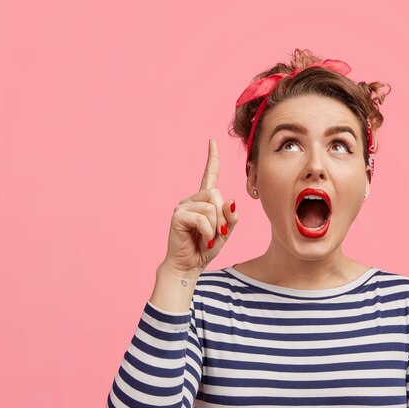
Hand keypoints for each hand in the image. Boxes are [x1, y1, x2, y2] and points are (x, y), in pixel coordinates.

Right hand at [162, 139, 238, 275]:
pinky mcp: (178, 216)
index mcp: (204, 200)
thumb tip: (230, 200)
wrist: (189, 266)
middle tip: (218, 234)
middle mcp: (192, 199)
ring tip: (208, 238)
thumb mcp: (225, 232)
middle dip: (222, 216)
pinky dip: (208, 232)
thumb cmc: (205, 248)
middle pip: (216, 194)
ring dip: (215, 227)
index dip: (212, 158)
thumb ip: (230, 217)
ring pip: (211, 207)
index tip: (212, 141)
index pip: (209, 174)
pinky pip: (203, 218)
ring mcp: (183, 206)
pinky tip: (202, 239)